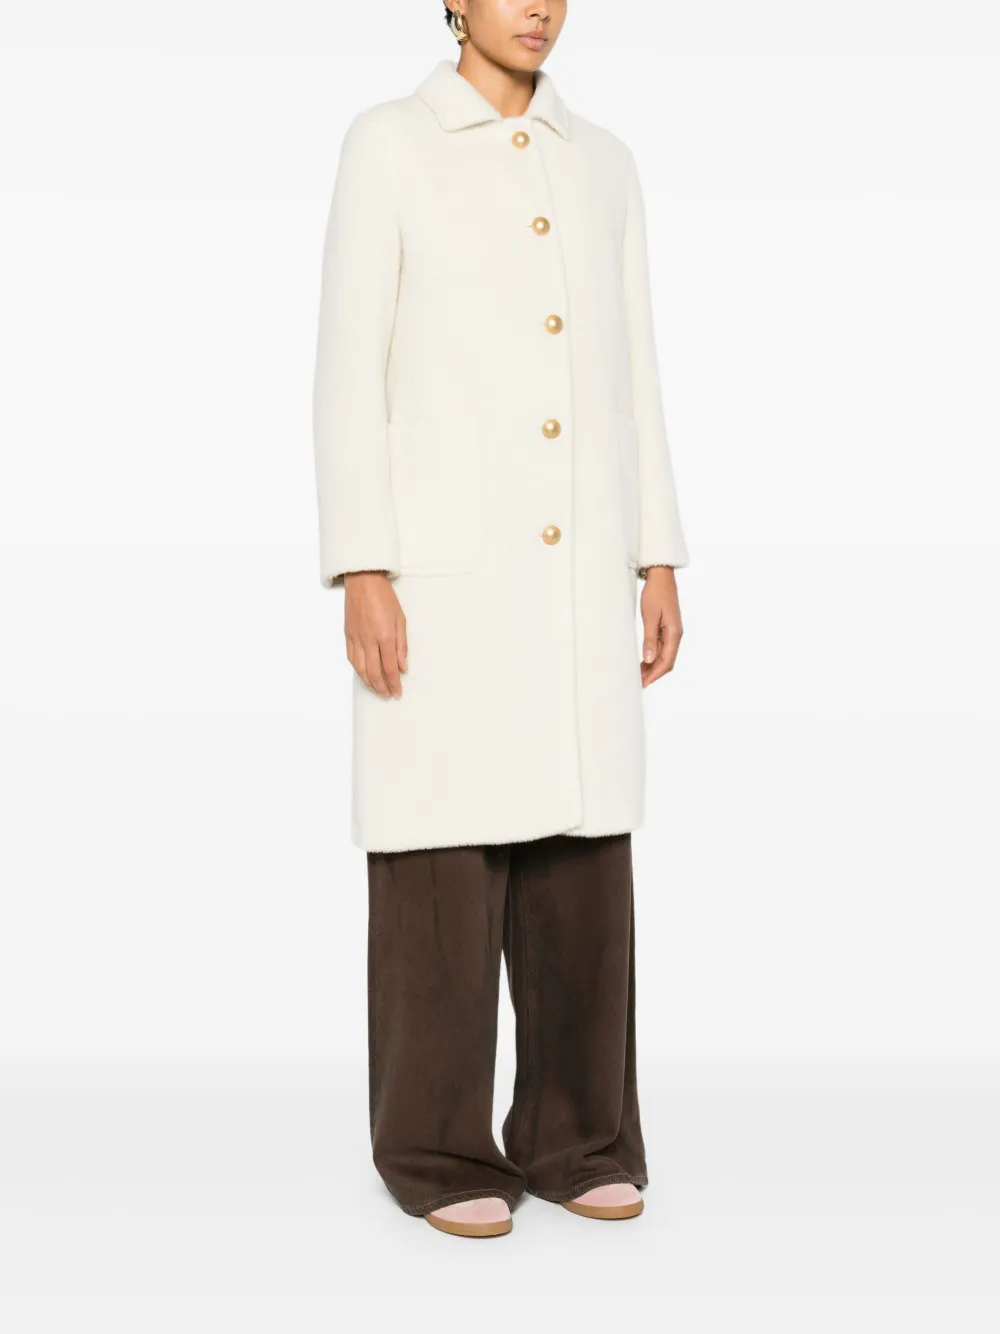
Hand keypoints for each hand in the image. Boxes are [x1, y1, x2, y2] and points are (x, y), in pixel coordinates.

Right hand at [344, 572, 406, 698]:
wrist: (363, 580)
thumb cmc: (383, 596)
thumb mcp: (400, 619)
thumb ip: (402, 645)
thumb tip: (403, 666)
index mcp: (384, 636)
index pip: (390, 668)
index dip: (394, 683)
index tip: (398, 692)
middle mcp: (368, 640)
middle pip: (374, 673)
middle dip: (382, 688)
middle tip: (388, 695)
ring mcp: (356, 638)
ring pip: (360, 669)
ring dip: (369, 683)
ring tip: (377, 690)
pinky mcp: (347, 635)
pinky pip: (351, 659)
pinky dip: (358, 671)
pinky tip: (363, 675)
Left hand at [640, 566, 682, 687]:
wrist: (661, 576)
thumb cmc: (655, 593)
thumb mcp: (650, 616)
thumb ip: (650, 639)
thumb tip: (650, 659)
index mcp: (674, 633)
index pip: (666, 661)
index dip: (655, 675)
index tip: (643, 683)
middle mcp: (676, 635)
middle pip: (667, 662)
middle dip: (653, 674)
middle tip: (638, 683)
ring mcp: (672, 632)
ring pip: (664, 656)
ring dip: (653, 666)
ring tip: (638, 674)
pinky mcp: (667, 628)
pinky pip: (662, 647)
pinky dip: (653, 656)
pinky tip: (644, 661)